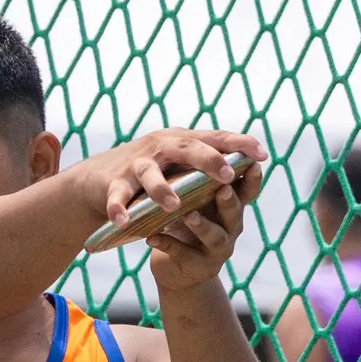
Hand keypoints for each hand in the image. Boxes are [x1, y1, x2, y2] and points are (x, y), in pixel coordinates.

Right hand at [82, 129, 266, 229]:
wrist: (98, 179)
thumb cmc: (152, 174)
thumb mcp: (181, 166)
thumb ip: (209, 168)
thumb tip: (251, 171)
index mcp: (183, 142)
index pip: (216, 138)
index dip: (239, 145)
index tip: (262, 154)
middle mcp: (161, 147)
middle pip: (186, 148)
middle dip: (207, 160)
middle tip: (225, 174)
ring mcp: (136, 164)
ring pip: (150, 173)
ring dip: (161, 189)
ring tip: (173, 206)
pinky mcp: (113, 183)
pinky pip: (117, 197)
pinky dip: (119, 209)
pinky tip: (124, 223)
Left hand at [146, 166, 260, 294]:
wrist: (176, 268)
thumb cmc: (188, 224)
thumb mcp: (200, 199)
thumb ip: (204, 179)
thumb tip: (199, 144)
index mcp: (231, 207)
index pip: (247, 190)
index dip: (253, 179)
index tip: (254, 163)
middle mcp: (229, 228)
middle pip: (235, 213)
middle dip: (230, 201)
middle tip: (222, 189)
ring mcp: (216, 250)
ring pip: (214, 237)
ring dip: (201, 225)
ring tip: (188, 214)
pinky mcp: (196, 267)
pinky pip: (182, 254)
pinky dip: (167, 244)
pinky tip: (152, 238)